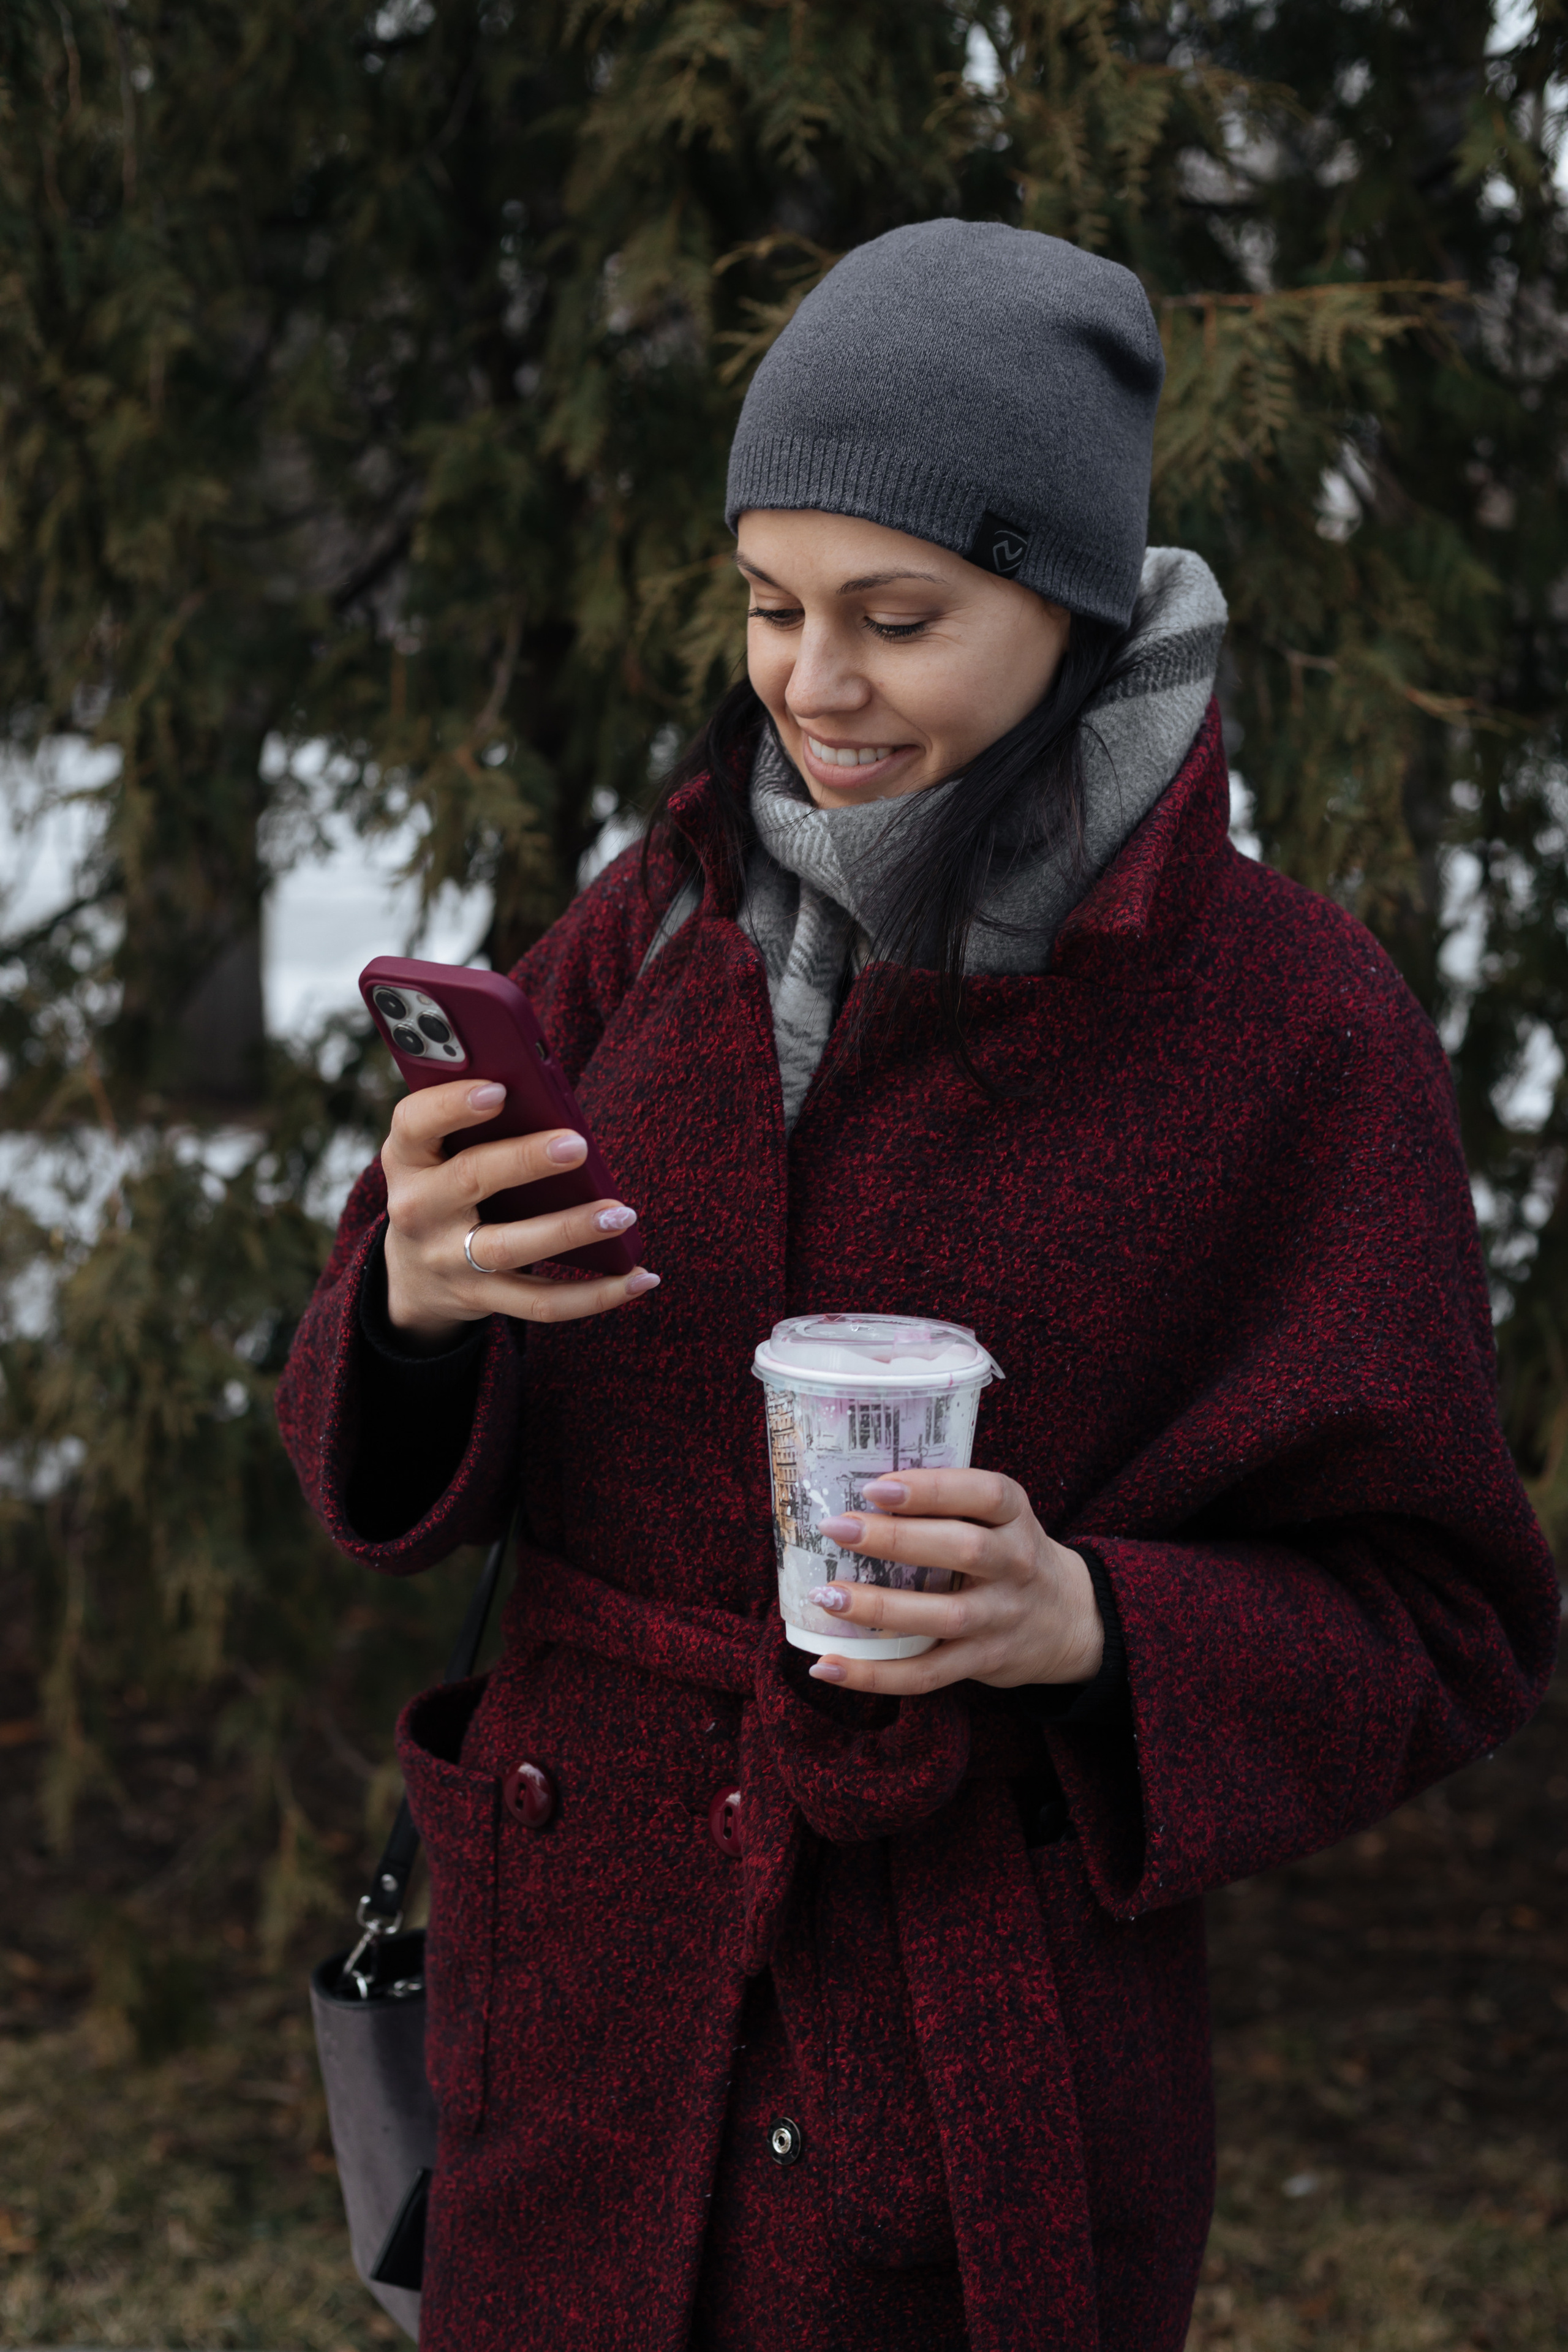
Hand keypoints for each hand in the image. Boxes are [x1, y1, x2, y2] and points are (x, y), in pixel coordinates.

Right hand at [381, 1079, 659, 1350]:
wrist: (414, 1273)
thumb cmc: (445, 1184)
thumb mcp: (438, 1151)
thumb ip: (474, 1122)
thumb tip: (547, 1097)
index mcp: (407, 1158)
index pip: (415, 1123)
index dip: (452, 1105)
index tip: (499, 1090)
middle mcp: (418, 1210)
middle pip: (470, 1179)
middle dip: (525, 1160)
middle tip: (577, 1146)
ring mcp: (448, 1260)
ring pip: (509, 1247)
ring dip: (569, 1230)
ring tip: (621, 1214)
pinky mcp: (481, 1298)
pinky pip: (541, 1303)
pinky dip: (595, 1295)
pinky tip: (640, 1278)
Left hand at [803, 1468, 1101, 1695]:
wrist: (1069, 1621)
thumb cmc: (1008, 1555)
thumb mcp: (999, 1519)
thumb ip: (949, 1504)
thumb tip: (856, 1495)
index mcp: (1015, 1518)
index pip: (984, 1494)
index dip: (931, 1488)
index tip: (875, 1487)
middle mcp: (1015, 1565)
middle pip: (963, 1550)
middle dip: (895, 1540)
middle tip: (836, 1528)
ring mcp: (1001, 1618)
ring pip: (943, 1616)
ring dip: (880, 1608)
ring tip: (827, 1596)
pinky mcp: (983, 1662)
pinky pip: (927, 1674)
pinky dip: (876, 1674)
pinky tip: (829, 1664)